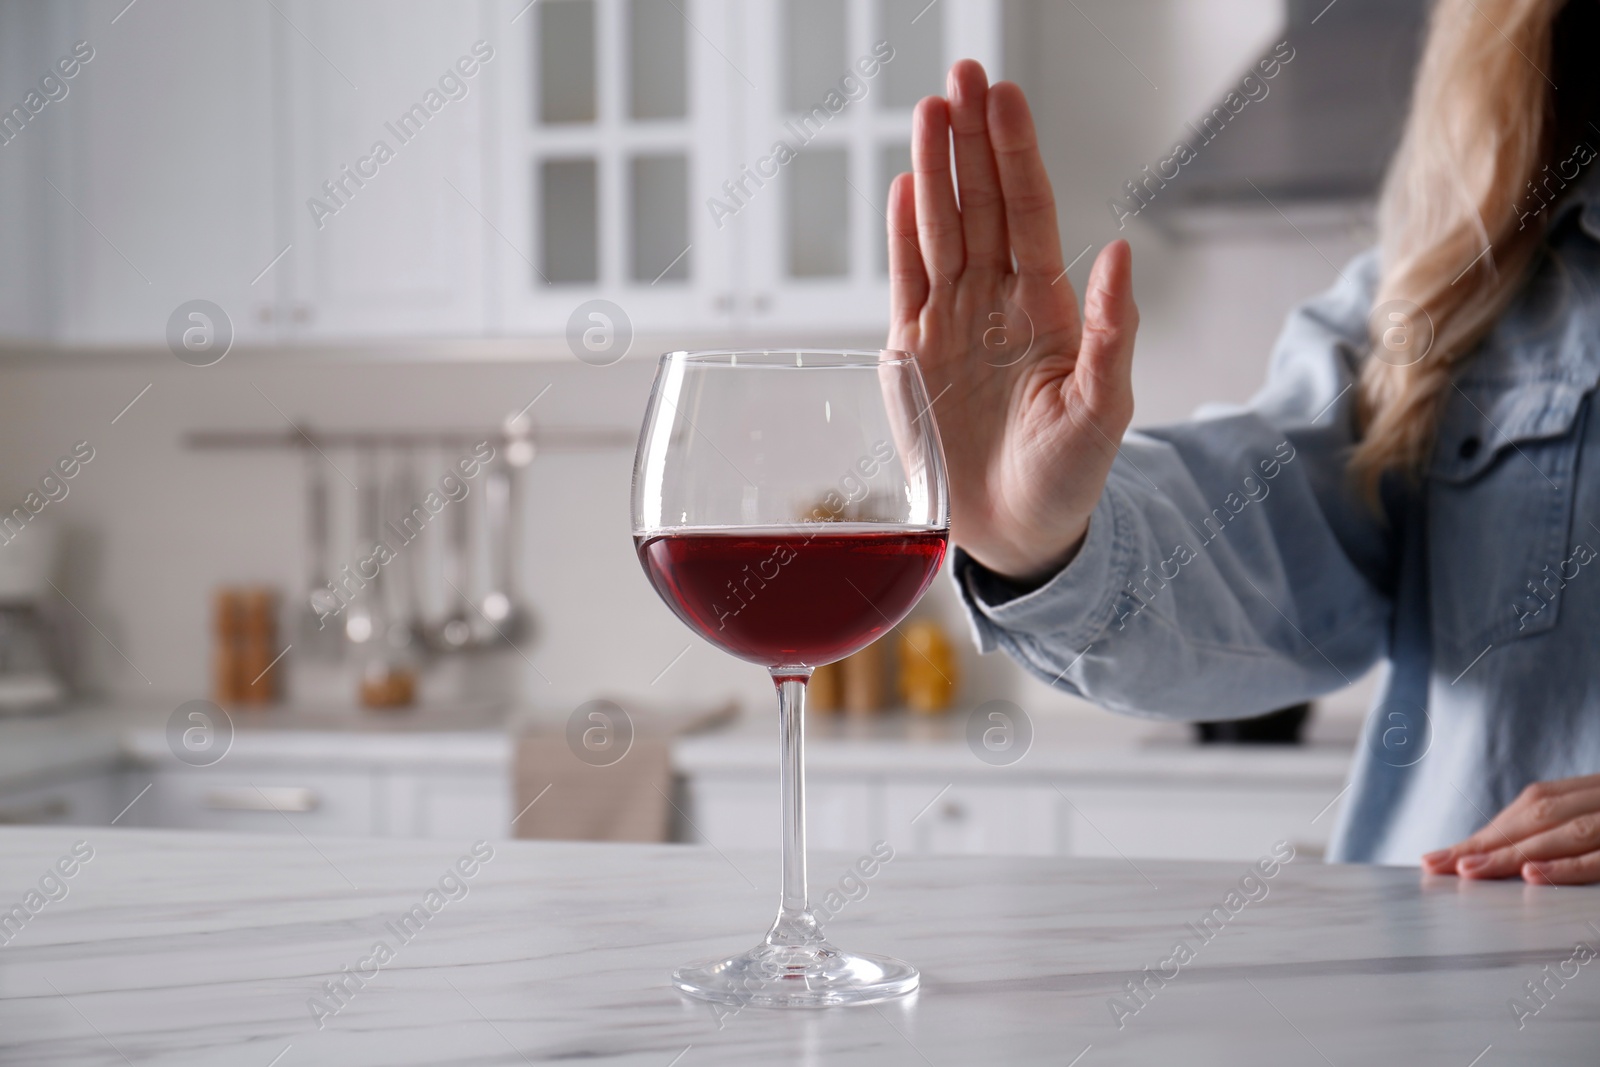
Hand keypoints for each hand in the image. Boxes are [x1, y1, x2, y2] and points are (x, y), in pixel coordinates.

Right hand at [887, 60, 1138, 584]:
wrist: (1016, 535)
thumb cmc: (1068, 477)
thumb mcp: (1104, 409)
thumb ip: (1113, 331)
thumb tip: (1122, 250)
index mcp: (1046, 308)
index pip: (1026, 213)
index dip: (1014, 154)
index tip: (1003, 97)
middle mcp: (995, 303)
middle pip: (980, 205)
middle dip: (970, 140)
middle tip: (961, 75)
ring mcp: (951, 324)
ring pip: (941, 231)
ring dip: (934, 170)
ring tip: (928, 110)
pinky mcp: (912, 354)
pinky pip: (906, 282)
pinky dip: (903, 235)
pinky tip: (905, 188)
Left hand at [1422, 774, 1599, 883]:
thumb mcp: (1599, 817)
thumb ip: (1567, 826)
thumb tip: (1511, 854)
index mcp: (1593, 790)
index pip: (1534, 804)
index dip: (1490, 830)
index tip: (1447, 855)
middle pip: (1538, 817)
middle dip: (1487, 843)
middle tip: (1440, 864)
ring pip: (1565, 833)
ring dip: (1513, 852)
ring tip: (1468, 870)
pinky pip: (1599, 857)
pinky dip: (1565, 866)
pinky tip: (1530, 875)